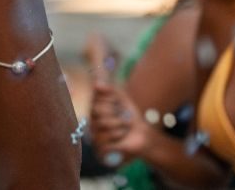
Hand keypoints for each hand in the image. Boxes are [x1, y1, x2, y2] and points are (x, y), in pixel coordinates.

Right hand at [85, 33, 150, 161]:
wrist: (143, 137)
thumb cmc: (130, 116)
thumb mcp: (120, 97)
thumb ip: (108, 88)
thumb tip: (97, 82)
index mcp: (94, 109)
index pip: (96, 100)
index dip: (108, 100)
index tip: (116, 100)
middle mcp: (91, 123)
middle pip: (100, 112)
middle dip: (118, 113)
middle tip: (125, 118)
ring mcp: (94, 137)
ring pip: (105, 126)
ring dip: (121, 126)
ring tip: (125, 129)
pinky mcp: (100, 152)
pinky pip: (107, 142)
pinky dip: (120, 140)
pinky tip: (122, 141)